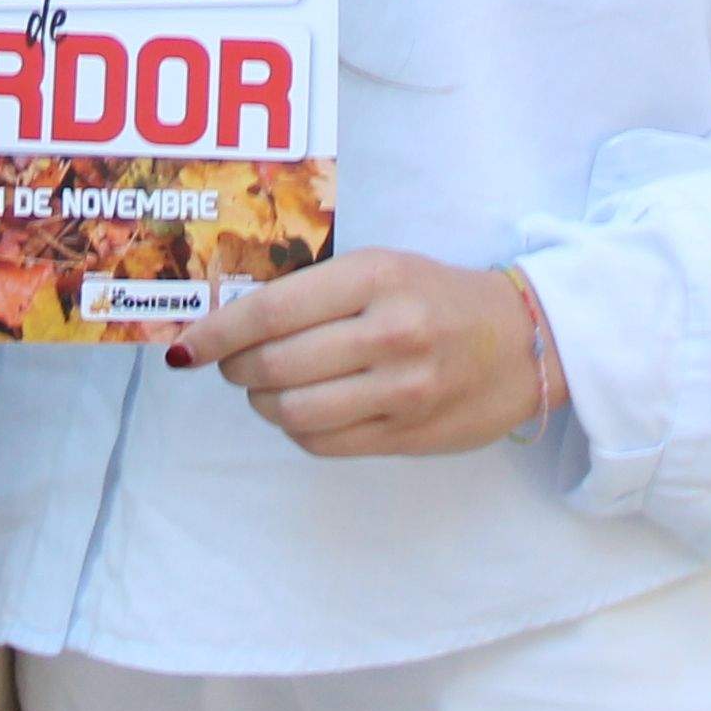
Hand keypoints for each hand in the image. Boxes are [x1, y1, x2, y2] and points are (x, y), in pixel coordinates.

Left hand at [183, 249, 544, 458]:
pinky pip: (323, 442)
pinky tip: (302, 410)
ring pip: (294, 411)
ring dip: (263, 404)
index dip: (217, 333)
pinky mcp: (407, 434)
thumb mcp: (384, 267)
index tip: (186, 346)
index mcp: (376, 276)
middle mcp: (389, 332)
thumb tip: (233, 321)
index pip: (272, 310)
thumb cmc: (440, 296)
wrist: (525, 341)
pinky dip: (296, 428)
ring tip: (266, 390)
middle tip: (232, 364)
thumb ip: (317, 291)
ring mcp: (401, 389)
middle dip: (236, 369)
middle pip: (275, 365)